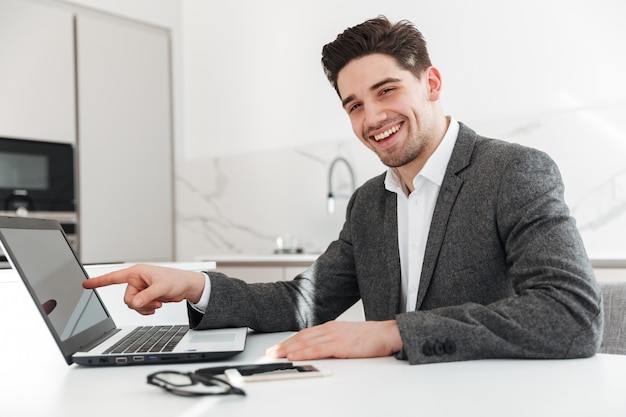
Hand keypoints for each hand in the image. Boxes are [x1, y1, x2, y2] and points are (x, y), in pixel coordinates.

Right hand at [82, 264, 205, 314]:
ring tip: (158, 302)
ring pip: (132, 305)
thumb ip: (146, 296)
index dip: (98, 281)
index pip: (113, 277)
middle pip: (127, 298)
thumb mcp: (161, 288)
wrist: (187, 287)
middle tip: (155, 301)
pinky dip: (147, 310)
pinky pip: (139, 308)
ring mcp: (140, 290)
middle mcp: (136, 281)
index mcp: (137, 273)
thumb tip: (134, 304)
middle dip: (140, 303)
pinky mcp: (145, 297)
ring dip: (145, 307)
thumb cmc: (177, 280)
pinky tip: (156, 306)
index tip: (85, 284)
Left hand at [264, 320, 401, 359]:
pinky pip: (317, 349)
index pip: (305, 334)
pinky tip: (293, 356)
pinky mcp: (340, 345)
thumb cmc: (372, 338)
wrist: (388, 333)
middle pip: (301, 337)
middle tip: (269, 352)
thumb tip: (322, 350)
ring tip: (274, 355)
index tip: (277, 347)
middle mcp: (330, 329)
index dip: (289, 340)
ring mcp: (334, 336)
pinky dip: (303, 353)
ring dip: (287, 349)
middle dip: (283, 345)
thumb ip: (334, 342)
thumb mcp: (348, 337)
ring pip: (305, 342)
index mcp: (331, 327)